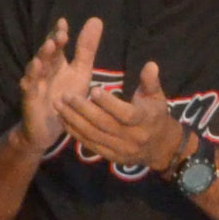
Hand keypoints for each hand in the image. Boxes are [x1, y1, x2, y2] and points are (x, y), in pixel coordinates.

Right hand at [17, 16, 98, 154]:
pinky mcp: (30, 99)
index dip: (58, 33)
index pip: (56, 44)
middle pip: (46, 54)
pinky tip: (35, 70)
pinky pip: (29, 88)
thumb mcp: (81, 72)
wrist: (50, 128)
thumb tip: (96, 19)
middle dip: (52, 43)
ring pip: (36, 68)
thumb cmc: (67, 96)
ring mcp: (35, 84)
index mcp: (57, 62)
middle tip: (60, 34)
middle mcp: (44, 70)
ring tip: (48, 46)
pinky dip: (31, 79)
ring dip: (41, 57)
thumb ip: (87, 49)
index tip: (63, 23)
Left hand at [57, 59, 186, 171]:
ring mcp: (120, 149)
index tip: (93, 89)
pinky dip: (75, 132)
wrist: (159, 147)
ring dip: (73, 120)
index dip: (109, 103)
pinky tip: (64, 120)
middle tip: (66, 96)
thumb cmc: (156, 115)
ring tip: (59, 106)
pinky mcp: (110, 156)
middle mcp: (132, 137)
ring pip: (93, 135)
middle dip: (83, 110)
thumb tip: (150, 64)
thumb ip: (151, 81)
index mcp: (145, 120)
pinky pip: (90, 144)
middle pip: (104, 124)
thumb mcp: (157, 96)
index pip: (126, 113)